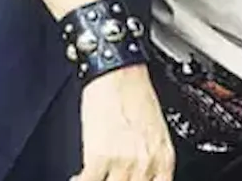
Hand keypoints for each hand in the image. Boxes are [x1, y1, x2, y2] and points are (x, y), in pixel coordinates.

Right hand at [72, 65, 175, 180]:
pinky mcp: (99, 156)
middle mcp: (146, 162)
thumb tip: (142, 173)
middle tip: (109, 176)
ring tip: (94, 175)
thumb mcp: (155, 131)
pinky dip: (80, 180)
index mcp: (164, 157)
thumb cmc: (134, 93)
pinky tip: (78, 176)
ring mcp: (124, 161)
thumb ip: (150, 157)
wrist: (118, 71)